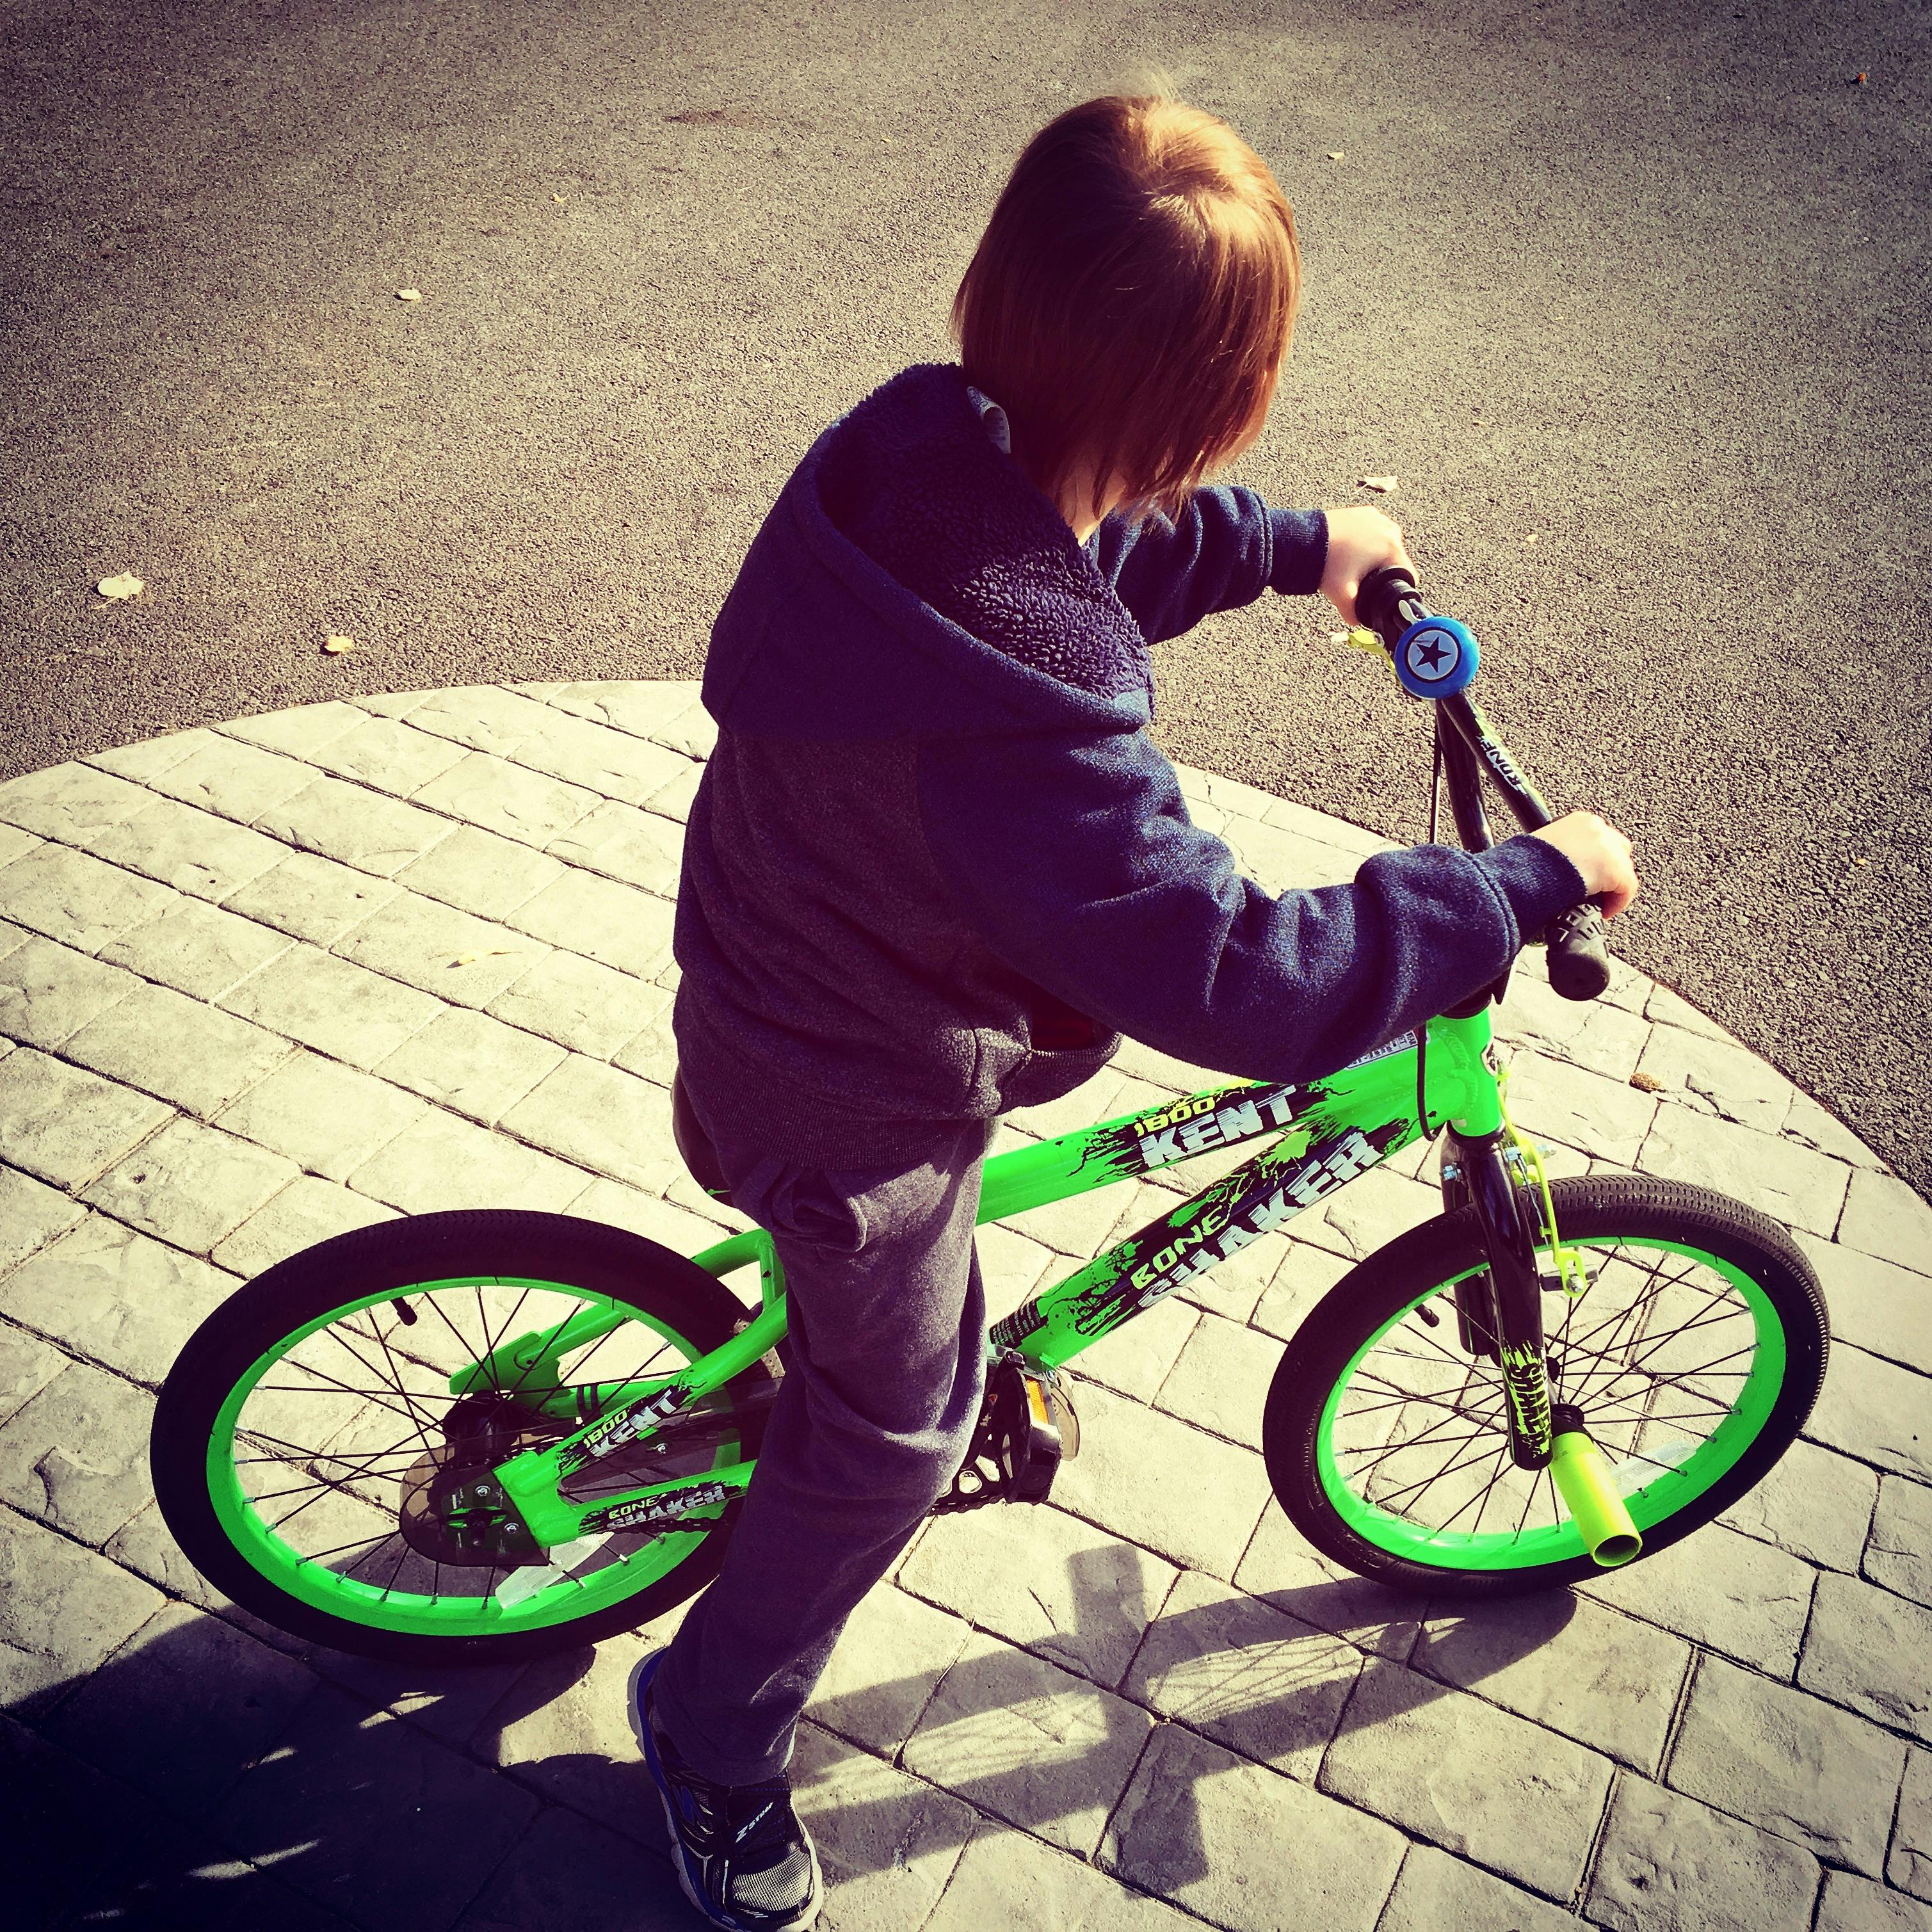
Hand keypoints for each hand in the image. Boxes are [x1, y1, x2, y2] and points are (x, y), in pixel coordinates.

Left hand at [1320, 505, 1416, 623]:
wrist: (1303, 539)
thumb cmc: (1325, 563)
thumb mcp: (1342, 594)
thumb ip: (1354, 614)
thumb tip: (1358, 621)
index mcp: (1392, 548)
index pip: (1408, 575)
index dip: (1398, 589)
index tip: (1382, 593)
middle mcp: (1390, 529)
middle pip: (1396, 559)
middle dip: (1383, 571)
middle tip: (1361, 579)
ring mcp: (1377, 518)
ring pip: (1385, 545)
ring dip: (1375, 556)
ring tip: (1353, 564)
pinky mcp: (1364, 512)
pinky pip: (1373, 532)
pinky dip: (1365, 541)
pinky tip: (1349, 550)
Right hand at [1530, 811, 1640, 918]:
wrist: (1523, 874)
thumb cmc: (1525, 865)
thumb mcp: (1544, 851)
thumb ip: (1561, 854)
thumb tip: (1562, 871)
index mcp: (1579, 822)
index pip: (1601, 839)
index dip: (1598, 862)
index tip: (1591, 878)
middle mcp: (1596, 828)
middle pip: (1619, 851)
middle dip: (1610, 873)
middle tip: (1597, 891)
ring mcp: (1607, 846)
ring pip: (1624, 870)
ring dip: (1612, 888)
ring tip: (1598, 903)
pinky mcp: (1614, 868)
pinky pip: (1626, 889)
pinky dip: (1617, 902)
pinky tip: (1603, 911)